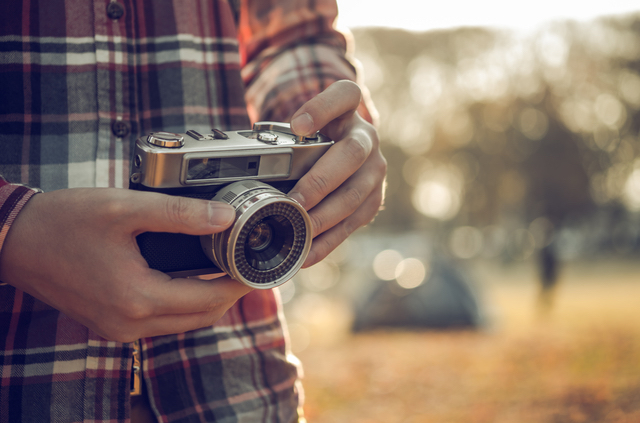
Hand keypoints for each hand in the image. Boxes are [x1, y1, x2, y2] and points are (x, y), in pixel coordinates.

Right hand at [0, 188, 252, 341]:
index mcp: (137, 299)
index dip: (240, 284)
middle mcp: (130, 325)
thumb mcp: (125, 209)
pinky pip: (161, 321)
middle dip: (229, 294)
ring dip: (207, 300)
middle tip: (245, 265)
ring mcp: (118, 330)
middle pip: (201, 317)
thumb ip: (181, 213)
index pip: (210, 300)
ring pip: (183, 322)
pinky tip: (189, 277)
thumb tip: (227, 217)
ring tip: (223, 267)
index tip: (258, 267)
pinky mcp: (110, 325)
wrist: (15, 240)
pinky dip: (182, 303)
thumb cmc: (63, 222)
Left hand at [288, 80, 386, 266]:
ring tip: (298, 230)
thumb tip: (249, 162)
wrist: (342, 151)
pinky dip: (328, 241)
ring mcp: (375, 169)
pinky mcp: (374, 199)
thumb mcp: (302, 125)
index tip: (298, 126)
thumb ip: (284, 135)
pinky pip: (353, 223)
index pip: (344, 95)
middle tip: (292, 201)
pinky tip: (306, 252)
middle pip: (351, 154)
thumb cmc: (314, 138)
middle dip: (320, 181)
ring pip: (355, 194)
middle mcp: (367, 137)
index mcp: (348, 109)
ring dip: (324, 216)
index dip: (322, 108)